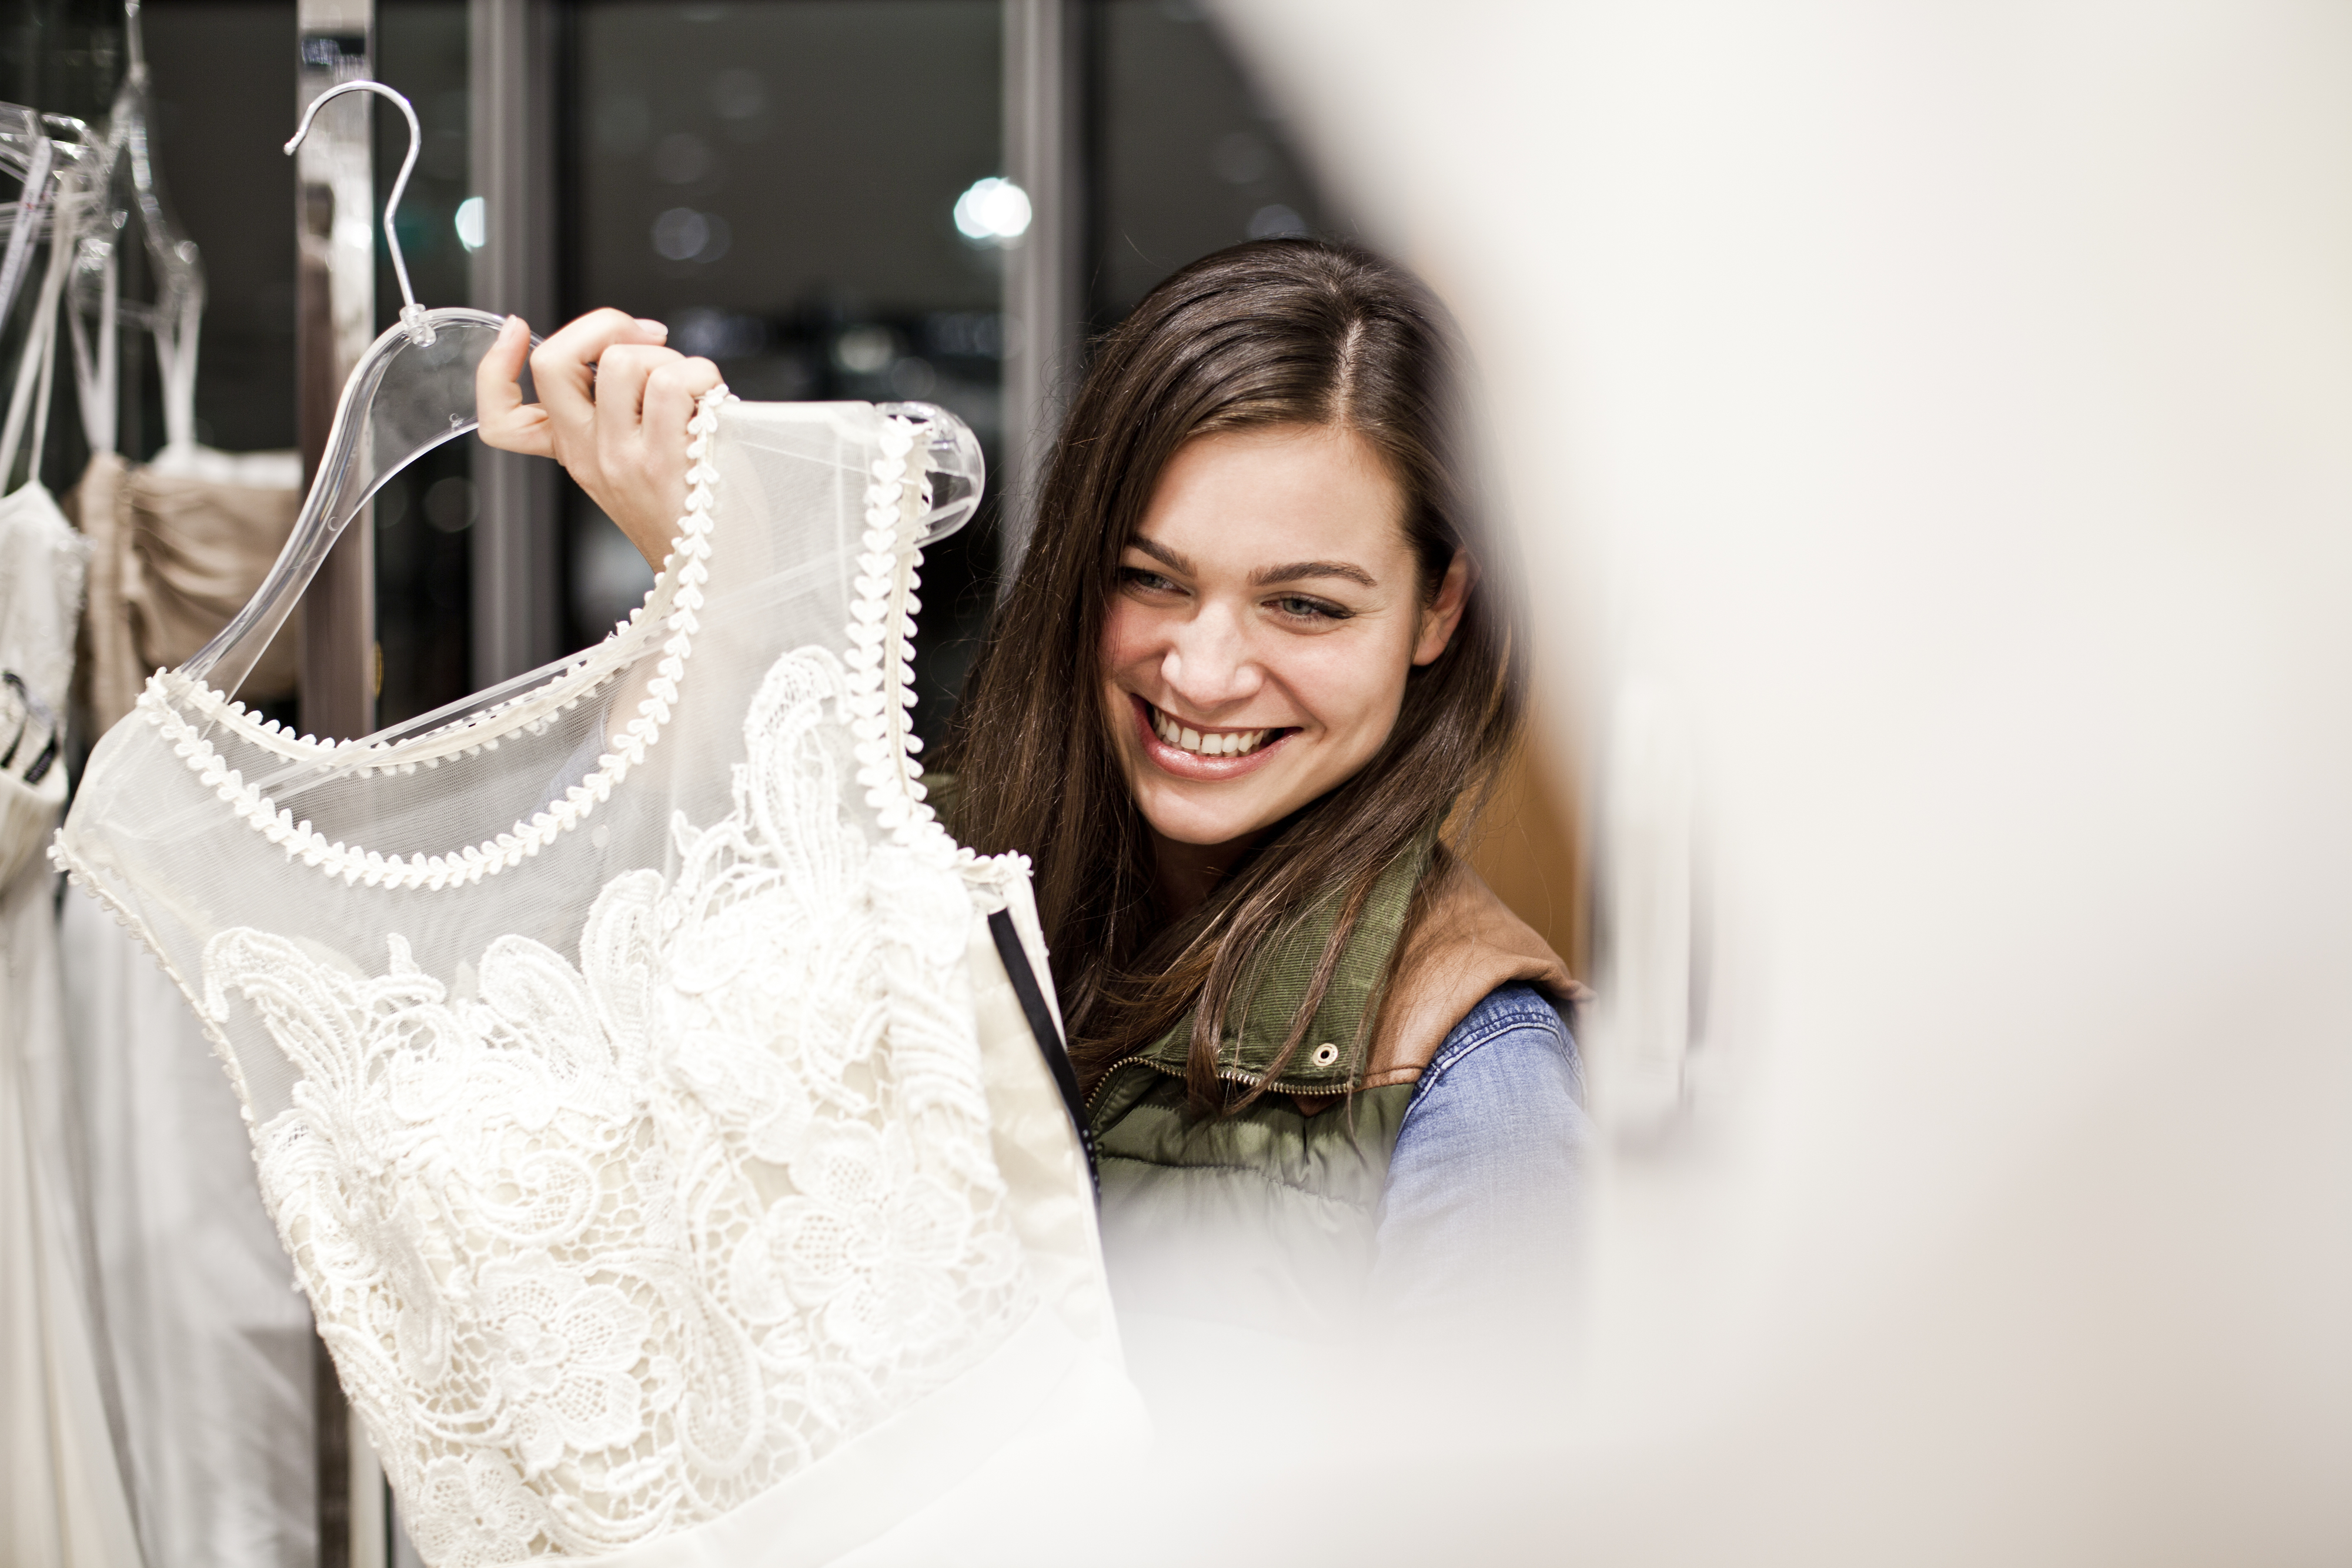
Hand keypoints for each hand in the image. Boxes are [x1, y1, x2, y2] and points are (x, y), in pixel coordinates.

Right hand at [475, 309, 722, 570]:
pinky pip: (673, 381)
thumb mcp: (635, 463)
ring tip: (692, 389)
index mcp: (574, 453)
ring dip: (668, 357)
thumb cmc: (694, 508)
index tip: (517, 330)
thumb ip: (619, 412)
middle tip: (647, 338)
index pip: (501, 419)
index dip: (494, 366)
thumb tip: (632, 345)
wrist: (725, 570)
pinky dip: (701, 374)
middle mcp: (589, 455)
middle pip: (553, 363)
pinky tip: (712, 400)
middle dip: (604, 324)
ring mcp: (623, 458)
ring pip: (622, 360)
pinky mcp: (666, 460)